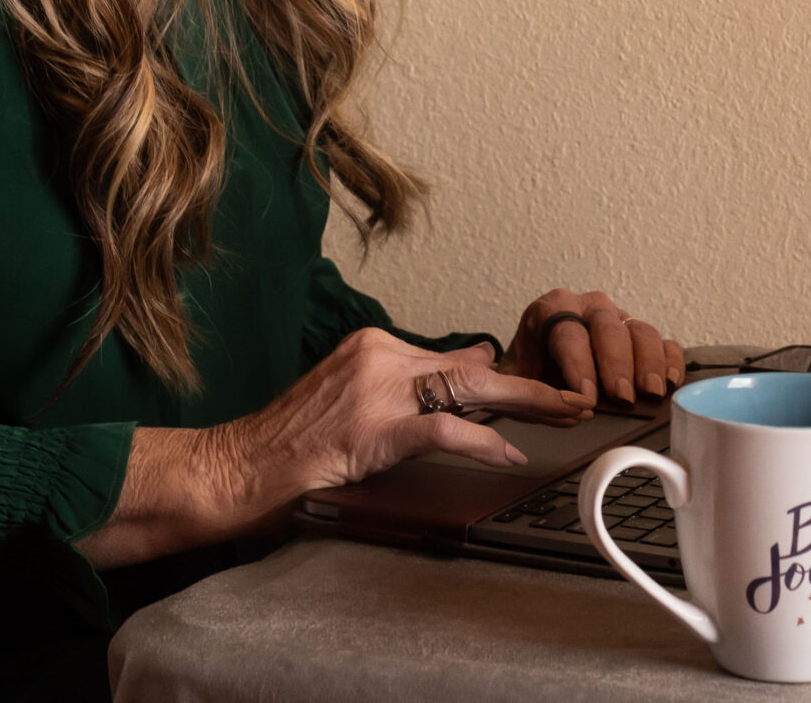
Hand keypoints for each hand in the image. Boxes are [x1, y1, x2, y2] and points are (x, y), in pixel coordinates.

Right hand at [84, 329, 592, 566]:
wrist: (236, 465)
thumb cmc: (291, 442)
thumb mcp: (353, 398)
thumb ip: (409, 384)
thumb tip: (476, 364)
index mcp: (374, 346)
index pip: (454, 357)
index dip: (505, 374)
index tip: (544, 383)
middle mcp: (379, 354)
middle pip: (471, 366)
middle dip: (529, 382)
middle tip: (575, 395)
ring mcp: (375, 388)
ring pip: (466, 388)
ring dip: (523, 403)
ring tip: (563, 414)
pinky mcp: (372, 426)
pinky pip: (442, 428)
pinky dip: (482, 442)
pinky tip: (510, 455)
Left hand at [505, 288, 686, 404]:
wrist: (536, 356)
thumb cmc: (528, 368)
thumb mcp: (515, 380)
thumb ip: (533, 396)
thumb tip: (574, 413)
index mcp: (549, 311)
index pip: (568, 335)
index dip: (580, 366)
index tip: (588, 398)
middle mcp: (586, 306)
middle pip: (608, 327)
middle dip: (617, 364)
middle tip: (623, 396)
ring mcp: (616, 315)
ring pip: (639, 330)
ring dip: (648, 363)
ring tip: (651, 392)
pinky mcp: (638, 330)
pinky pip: (661, 339)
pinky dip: (670, 359)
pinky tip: (671, 381)